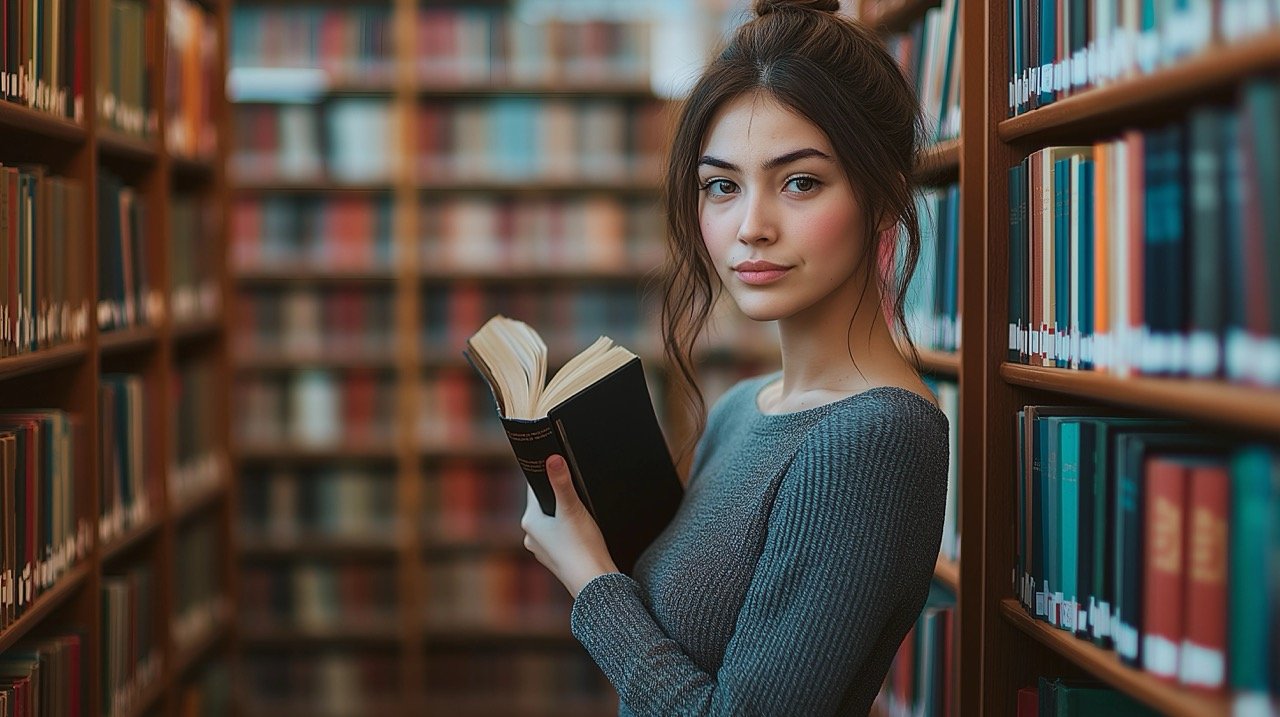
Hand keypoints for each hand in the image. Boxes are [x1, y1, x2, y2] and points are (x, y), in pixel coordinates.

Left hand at [521, 455, 618, 596]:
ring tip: (580, 510)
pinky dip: (568, 532)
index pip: (534, 490)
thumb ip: (562, 482)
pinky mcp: (556, 560)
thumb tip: (552, 458)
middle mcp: (531, 537)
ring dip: (563, 515)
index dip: (545, 476)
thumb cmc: (582, 547)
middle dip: (556, 496)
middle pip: (543, 506)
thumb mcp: (572, 508)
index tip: (555, 465)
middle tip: (574, 487)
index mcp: (529, 521)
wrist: (593, 582)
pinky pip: (559, 538)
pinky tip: (581, 533)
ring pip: (551, 523)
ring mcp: (542, 550)